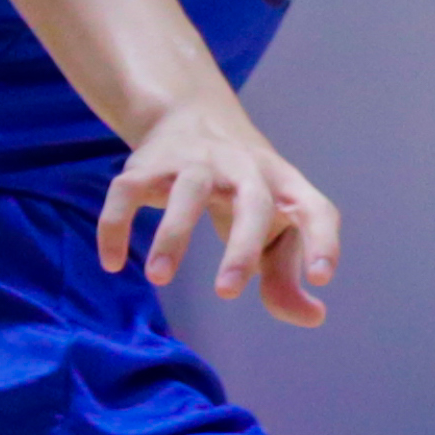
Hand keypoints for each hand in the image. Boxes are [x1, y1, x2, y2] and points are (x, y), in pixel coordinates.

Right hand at [101, 90, 339, 325]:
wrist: (194, 117)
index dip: (322, 241)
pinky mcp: (148, 165)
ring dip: (172, 236)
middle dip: (242, 247)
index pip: (315, 210)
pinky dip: (116, 225)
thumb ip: (285, 278)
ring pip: (187, 192)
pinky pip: (128, 192)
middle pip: (253, 201)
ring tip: (159, 278)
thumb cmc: (246, 192)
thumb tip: (314, 317)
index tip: (321, 278)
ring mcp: (195, 163)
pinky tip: (112, 263)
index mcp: (283, 187)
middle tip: (227, 292)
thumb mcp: (272, 230)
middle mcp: (244, 169)